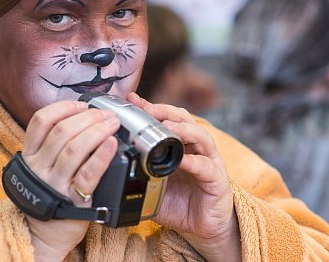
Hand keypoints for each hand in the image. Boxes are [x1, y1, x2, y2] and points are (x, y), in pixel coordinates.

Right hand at [20, 100, 119, 260]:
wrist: (43, 233)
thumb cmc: (49, 192)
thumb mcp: (42, 165)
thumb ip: (55, 143)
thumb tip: (85, 115)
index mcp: (31, 154)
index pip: (41, 121)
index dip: (63, 108)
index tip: (82, 104)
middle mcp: (39, 167)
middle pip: (61, 132)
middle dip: (87, 118)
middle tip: (106, 114)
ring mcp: (54, 184)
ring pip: (74, 149)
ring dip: (96, 131)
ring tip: (112, 124)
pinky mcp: (72, 201)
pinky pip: (87, 175)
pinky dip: (101, 157)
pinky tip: (112, 145)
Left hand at [126, 92, 240, 261]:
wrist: (201, 228)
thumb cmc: (178, 203)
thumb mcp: (151, 185)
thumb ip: (137, 173)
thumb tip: (110, 165)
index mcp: (178, 145)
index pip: (166, 118)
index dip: (151, 108)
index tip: (132, 100)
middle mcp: (195, 148)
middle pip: (184, 119)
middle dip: (165, 111)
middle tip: (148, 109)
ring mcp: (209, 161)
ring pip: (200, 136)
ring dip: (184, 130)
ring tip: (168, 127)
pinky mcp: (217, 180)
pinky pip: (206, 167)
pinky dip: (194, 162)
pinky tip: (181, 160)